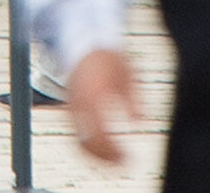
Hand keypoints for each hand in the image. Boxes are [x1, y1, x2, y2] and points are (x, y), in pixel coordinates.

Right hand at [63, 49, 138, 167]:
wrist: (83, 45)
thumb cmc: (108, 59)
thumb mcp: (128, 76)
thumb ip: (134, 100)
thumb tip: (140, 123)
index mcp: (94, 96)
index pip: (101, 133)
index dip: (114, 151)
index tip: (128, 158)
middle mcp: (79, 105)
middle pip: (87, 143)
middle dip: (104, 158)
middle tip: (122, 164)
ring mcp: (72, 109)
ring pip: (79, 142)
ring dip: (95, 156)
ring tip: (114, 161)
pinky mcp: (69, 111)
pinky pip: (76, 135)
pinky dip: (87, 147)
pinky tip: (102, 151)